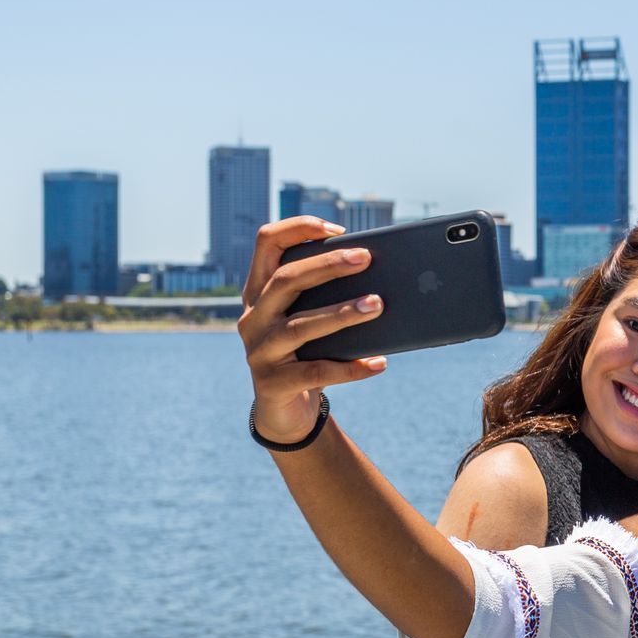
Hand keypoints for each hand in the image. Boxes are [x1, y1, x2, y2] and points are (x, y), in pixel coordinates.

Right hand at [238, 216, 387, 442]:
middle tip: (366, 258)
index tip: (337, 228)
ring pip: (301, 326)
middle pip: (286, 280)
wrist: (283, 409)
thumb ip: (329, 296)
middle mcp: (254, 317)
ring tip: (378, 304)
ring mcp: (259, 351)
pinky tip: (379, 362)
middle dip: (328, 265)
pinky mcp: (272, 383)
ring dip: (342, 313)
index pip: (267, 244)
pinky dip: (351, 367)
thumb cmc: (306, 352)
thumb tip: (384, 277)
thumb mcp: (311, 318)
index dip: (298, 228)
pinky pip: (316, 372)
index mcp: (260, 291)